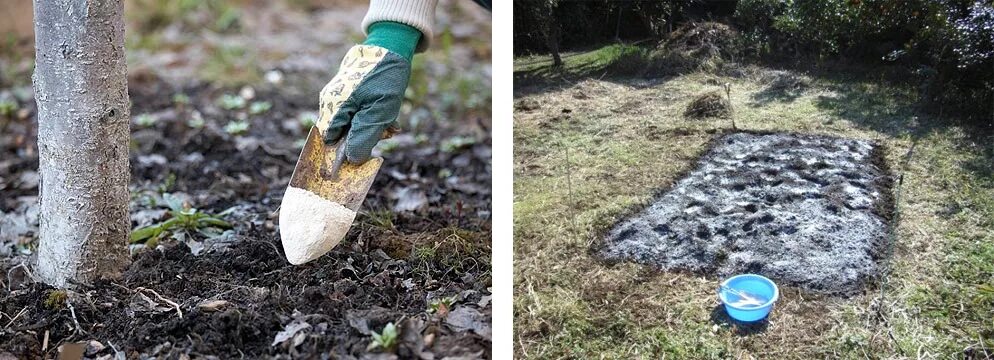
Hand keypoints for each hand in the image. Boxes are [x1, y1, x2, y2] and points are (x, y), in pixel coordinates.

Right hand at [316, 44, 409, 163]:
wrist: (391, 45)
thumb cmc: (385, 78)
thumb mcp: (379, 112)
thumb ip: (364, 137)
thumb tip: (352, 160)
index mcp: (333, 107)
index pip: (329, 142)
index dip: (344, 152)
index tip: (364, 155)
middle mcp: (331, 102)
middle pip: (342, 134)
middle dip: (365, 137)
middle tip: (386, 132)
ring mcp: (339, 96)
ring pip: (353, 124)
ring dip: (373, 127)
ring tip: (390, 122)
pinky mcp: (349, 92)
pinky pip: (358, 113)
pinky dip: (374, 117)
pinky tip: (389, 116)